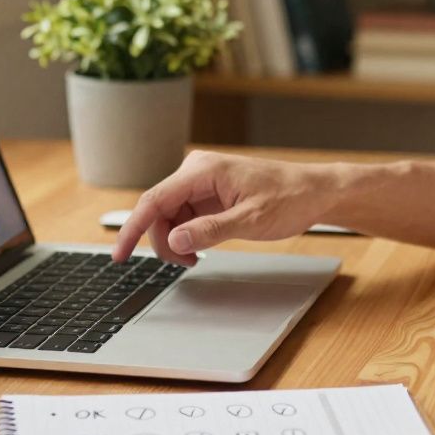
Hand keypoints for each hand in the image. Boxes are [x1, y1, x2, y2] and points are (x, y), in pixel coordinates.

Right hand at [112, 150, 333, 265]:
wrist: (314, 192)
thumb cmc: (290, 198)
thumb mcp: (252, 220)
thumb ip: (211, 230)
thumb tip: (176, 241)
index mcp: (203, 171)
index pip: (154, 200)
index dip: (132, 229)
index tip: (119, 254)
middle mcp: (196, 172)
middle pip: (158, 210)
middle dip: (163, 241)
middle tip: (184, 264)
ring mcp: (201, 183)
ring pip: (168, 216)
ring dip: (175, 240)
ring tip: (196, 257)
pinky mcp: (207, 194)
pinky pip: (183, 217)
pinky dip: (186, 236)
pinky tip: (200, 247)